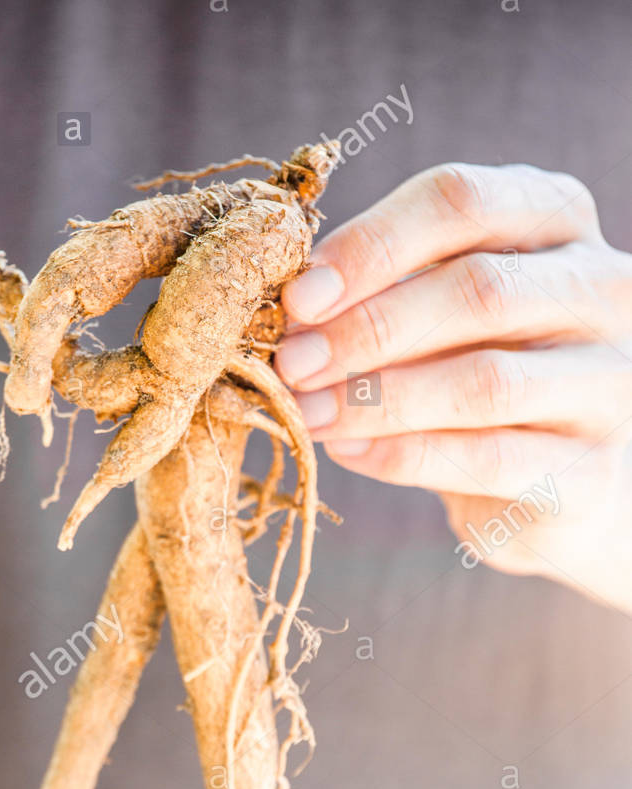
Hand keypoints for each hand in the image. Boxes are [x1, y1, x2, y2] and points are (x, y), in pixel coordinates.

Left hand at [276, 162, 631, 610]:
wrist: (557, 483)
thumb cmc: (476, 372)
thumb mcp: (437, 310)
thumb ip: (383, 291)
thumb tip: (295, 308)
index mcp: (555, 218)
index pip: (462, 201)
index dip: (371, 245)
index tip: (299, 296)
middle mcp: (599, 288)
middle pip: (477, 289)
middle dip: (367, 328)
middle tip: (292, 362)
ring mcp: (608, 380)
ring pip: (484, 381)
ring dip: (377, 398)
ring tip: (309, 411)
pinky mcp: (590, 470)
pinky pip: (487, 459)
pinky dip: (404, 456)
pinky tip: (350, 452)